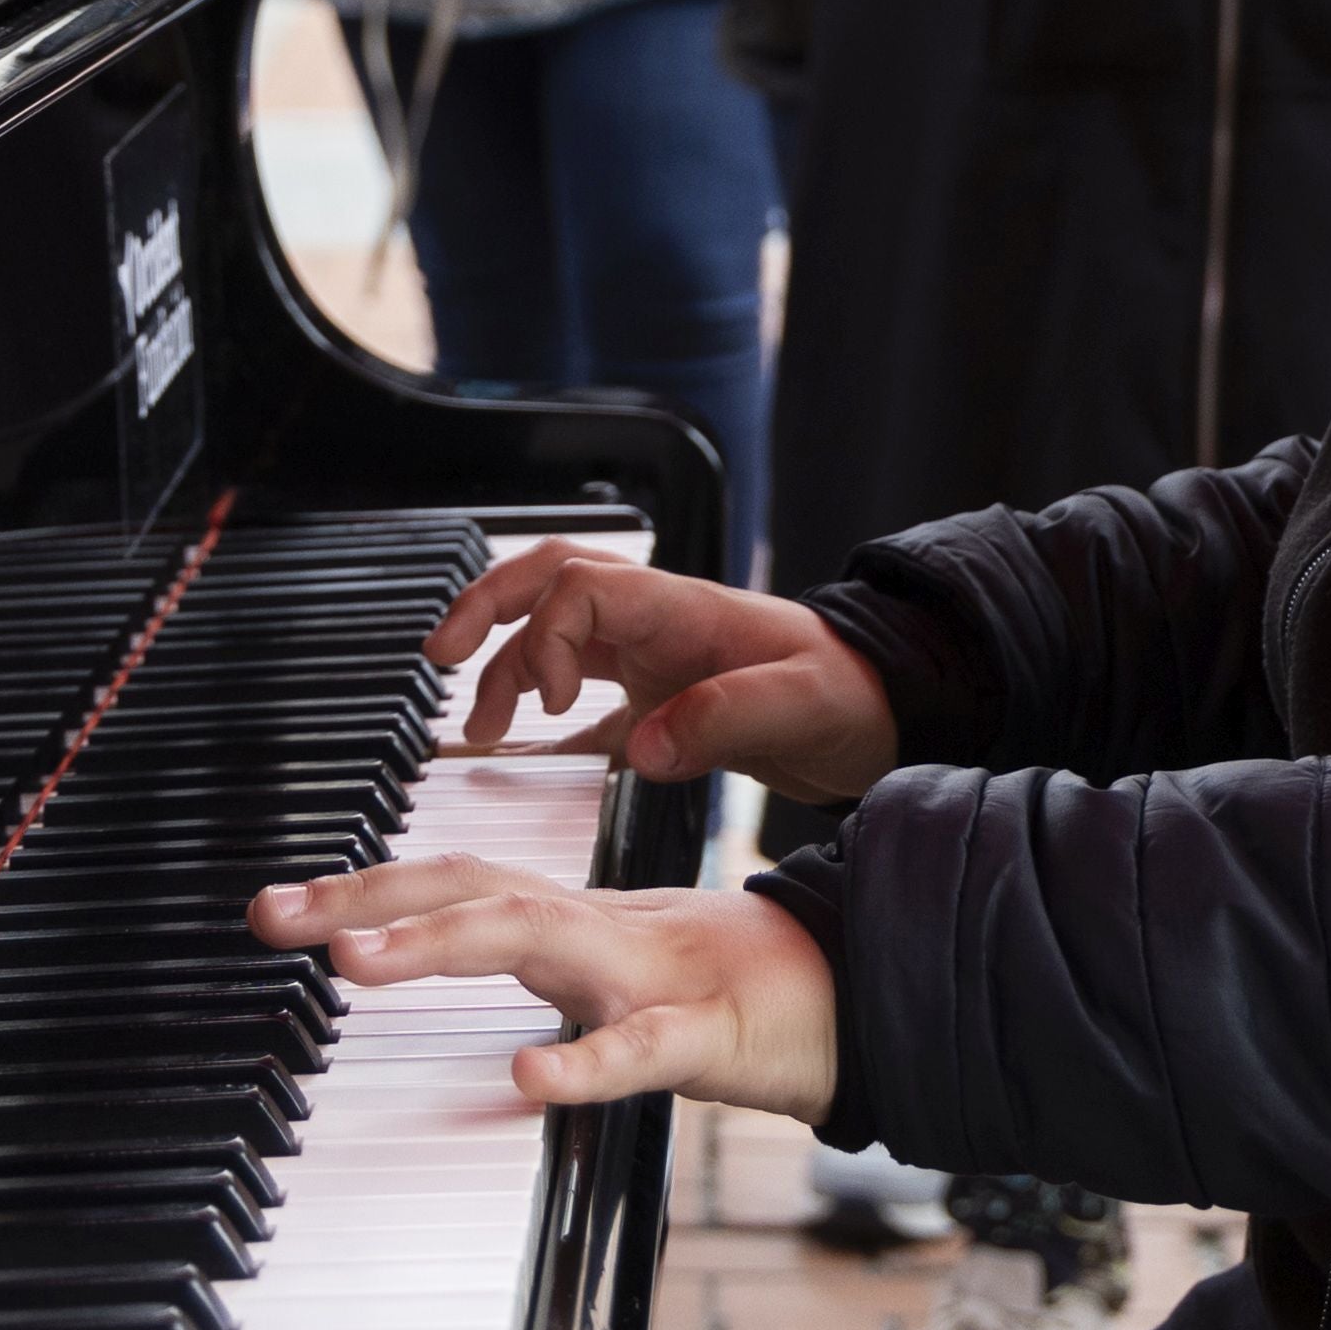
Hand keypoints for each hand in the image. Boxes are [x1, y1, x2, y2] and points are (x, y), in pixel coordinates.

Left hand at [249, 853, 839, 1116]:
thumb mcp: (611, 966)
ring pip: (537, 939)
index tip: (278, 908)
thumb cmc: (727, 985)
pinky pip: (639, 1048)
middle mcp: (596, 931)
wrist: (854, 993)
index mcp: (572, 919)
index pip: (455, 881)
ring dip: (439, 943)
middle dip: (366, 897)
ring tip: (356, 961)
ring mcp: (648, 976)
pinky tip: (532, 1075)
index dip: (364, 887)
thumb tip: (432, 955)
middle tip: (276, 916)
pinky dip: (585, 1059)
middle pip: (470, 890)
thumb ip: (530, 955)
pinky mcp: (704, 1034)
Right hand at [429, 539, 900, 799]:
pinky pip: (586, 688)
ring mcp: (656, 655)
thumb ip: (719, 721)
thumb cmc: (854, 696)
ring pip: (556, 632)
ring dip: (509, 666)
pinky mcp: (661, 694)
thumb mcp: (797, 708)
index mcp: (681, 609)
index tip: (549, 703)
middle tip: (440, 653)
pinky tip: (524, 746)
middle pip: (548, 581)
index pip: (579, 587)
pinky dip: (545, 707)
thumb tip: (638, 747)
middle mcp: (658, 622)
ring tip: (479, 728)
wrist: (890, 713)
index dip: (545, 636)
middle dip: (487, 606)